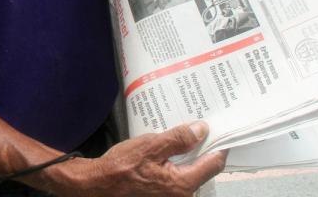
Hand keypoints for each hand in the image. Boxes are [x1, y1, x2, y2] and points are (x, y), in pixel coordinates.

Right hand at [62, 121, 225, 196]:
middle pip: (203, 168)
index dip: (219, 145)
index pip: (214, 163)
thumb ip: (178, 139)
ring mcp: (173, 196)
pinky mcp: (164, 194)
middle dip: (200, 148)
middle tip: (195, 128)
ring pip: (190, 172)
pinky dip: (176, 163)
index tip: (220, 130)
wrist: (98, 185)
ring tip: (179, 137)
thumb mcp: (150, 146)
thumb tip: (201, 130)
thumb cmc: (120, 168)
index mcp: (182, 184)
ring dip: (187, 155)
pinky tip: (166, 151)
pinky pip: (178, 176)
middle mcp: (182, 195)